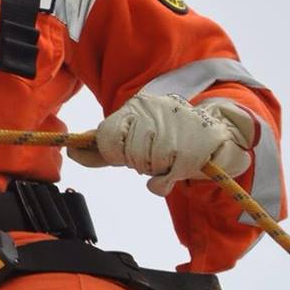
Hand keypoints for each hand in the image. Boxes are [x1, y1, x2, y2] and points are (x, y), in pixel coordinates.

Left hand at [68, 93, 254, 195]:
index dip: (113, 151)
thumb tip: (71, 153)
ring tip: (169, 157)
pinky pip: (162, 180)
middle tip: (152, 154)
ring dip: (153, 170)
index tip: (126, 150)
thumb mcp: (135, 133)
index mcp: (139, 106)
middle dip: (135, 161)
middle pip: (125, 154)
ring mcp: (175, 130)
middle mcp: (156, 112)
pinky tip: (174, 171)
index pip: (106, 135)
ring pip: (144, 165)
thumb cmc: (168, 136)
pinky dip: (163, 183)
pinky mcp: (192, 152)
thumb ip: (102, 146)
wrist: (218, 133)